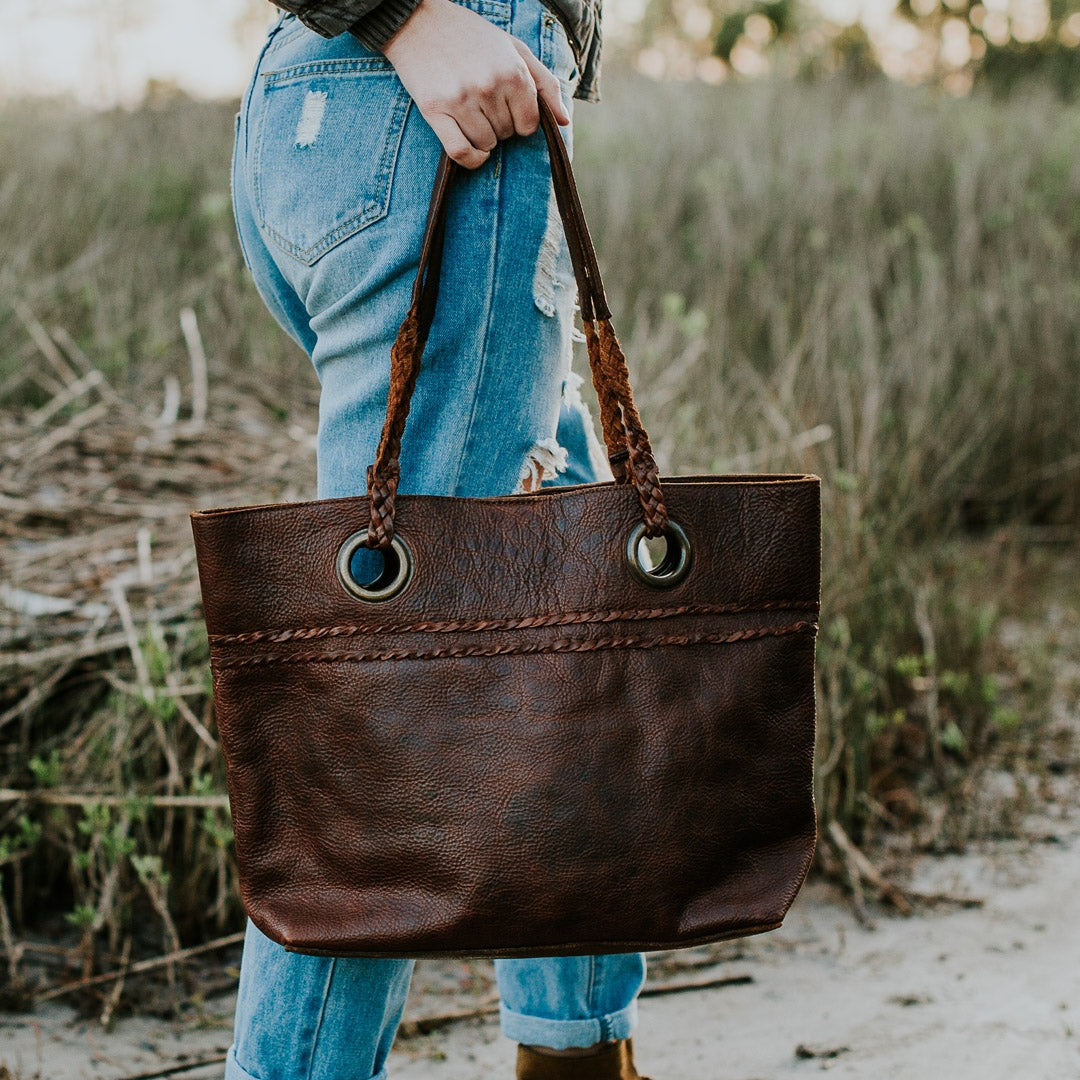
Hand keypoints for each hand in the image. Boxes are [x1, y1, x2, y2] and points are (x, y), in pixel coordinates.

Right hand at [382, 0, 569, 168]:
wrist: (419, 22)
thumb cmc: (472, 36)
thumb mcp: (514, 49)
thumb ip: (545, 83)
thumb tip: (564, 121)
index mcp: (513, 72)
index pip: (529, 125)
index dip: (520, 121)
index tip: (507, 109)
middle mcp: (489, 87)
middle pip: (506, 135)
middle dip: (499, 125)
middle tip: (483, 104)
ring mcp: (461, 100)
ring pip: (485, 146)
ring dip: (482, 138)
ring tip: (471, 113)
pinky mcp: (435, 111)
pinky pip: (461, 153)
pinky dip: (471, 158)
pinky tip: (472, 149)